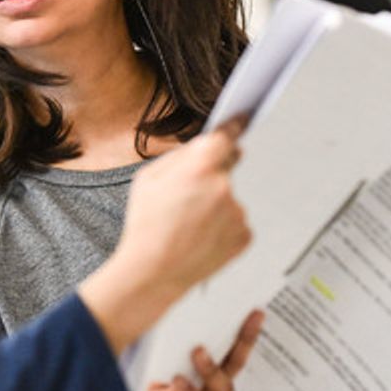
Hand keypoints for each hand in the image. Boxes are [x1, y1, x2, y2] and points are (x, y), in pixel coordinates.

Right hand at [121, 116, 251, 294]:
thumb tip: (203, 147)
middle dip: (210, 176)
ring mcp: (237, 212)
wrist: (153, 272)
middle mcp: (224, 186)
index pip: (226, 136)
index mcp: (200, 166)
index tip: (242, 119)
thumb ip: (179, 156)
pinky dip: (221, 227)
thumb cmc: (146, 225)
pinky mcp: (244, 235)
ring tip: (186, 226)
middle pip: (225, 168)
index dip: (232, 127)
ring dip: (214, 206)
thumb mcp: (148, 178)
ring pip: (228, 198)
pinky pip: (234, 221)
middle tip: (187, 197)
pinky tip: (199, 237)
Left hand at [124, 310, 264, 390]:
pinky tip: (177, 380)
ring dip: (212, 369)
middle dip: (245, 342)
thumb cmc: (133, 387)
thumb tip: (173, 300)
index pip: (226, 349)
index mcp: (200, 372)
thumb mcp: (149, 356)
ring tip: (198, 352)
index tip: (256, 311)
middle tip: (250, 320)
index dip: (243, 332)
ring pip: (220, 390)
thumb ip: (165, 337)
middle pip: (233, 366)